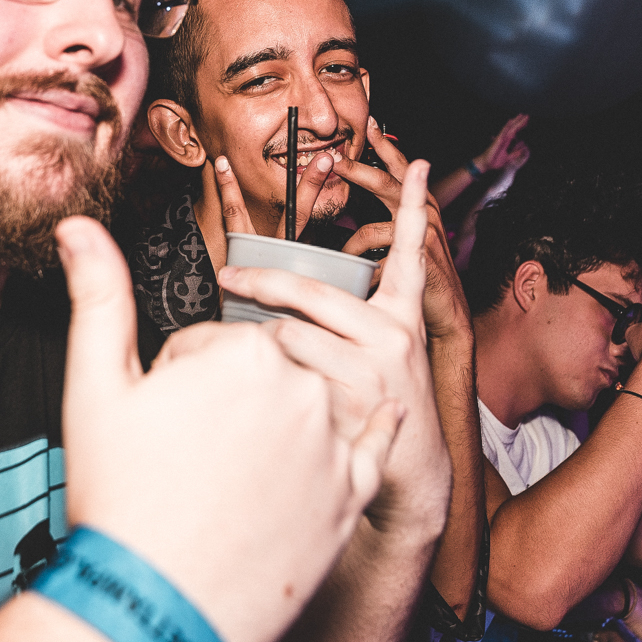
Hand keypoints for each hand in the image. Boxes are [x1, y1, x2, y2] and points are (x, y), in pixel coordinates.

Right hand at [55, 217, 401, 641]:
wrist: (156, 612)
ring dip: (278, 424)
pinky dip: (355, 441)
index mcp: (244, 352)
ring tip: (231, 477)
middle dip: (229, 398)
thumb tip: (77, 224)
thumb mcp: (94, 387)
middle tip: (188, 454)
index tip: (158, 424)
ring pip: (308, 407)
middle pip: (263, 371)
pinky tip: (346, 437)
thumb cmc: (119, 500)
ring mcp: (333, 446)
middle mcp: (303, 389)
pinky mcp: (352, 498)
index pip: (212, 345)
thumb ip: (96, 295)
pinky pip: (367, 449)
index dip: (178, 380)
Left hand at [215, 157, 449, 544]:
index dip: (414, 206)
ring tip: (247, 372)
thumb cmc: (374, 409)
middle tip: (224, 276)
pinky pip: (282, 371)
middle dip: (257, 281)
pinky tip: (263, 404)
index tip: (417, 163)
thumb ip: (346, 322)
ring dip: (255, 348)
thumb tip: (291, 297)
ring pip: (287, 332)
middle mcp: (395, 329)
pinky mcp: (353, 394)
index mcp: (401, 313)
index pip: (410, 251)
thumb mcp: (377, 358)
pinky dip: (259, 381)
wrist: (405, 478)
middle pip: (308, 290)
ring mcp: (376, 362)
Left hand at [332, 117, 472, 341]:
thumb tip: (346, 222)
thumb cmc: (424, 282)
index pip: (401, 171)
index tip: (370, 124)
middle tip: (336, 160)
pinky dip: (361, 274)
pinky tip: (357, 284)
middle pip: (388, 185)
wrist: (448, 316)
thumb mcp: (407, 247)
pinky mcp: (418, 265)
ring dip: (349, 245)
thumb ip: (382, 229)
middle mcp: (426, 218)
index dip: (386, 147)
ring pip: (371, 229)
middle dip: (359, 170)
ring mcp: (424, 240)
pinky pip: (374, 264)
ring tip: (338, 254)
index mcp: (422, 210)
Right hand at [476, 113, 531, 175]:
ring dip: (515, 121)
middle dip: (520, 121)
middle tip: (527, 115)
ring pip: (509, 128)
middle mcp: (504, 138)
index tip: (526, 121)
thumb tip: (523, 150)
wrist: (486, 164)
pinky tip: (510, 121)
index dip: (520, 126)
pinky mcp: (497, 140)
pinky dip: (507, 126)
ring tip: (521, 115)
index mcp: (506, 141)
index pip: (515, 132)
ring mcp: (500, 138)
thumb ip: (515, 153)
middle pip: (513, 128)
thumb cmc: (495, 161)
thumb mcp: (508, 158)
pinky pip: (503, 132)